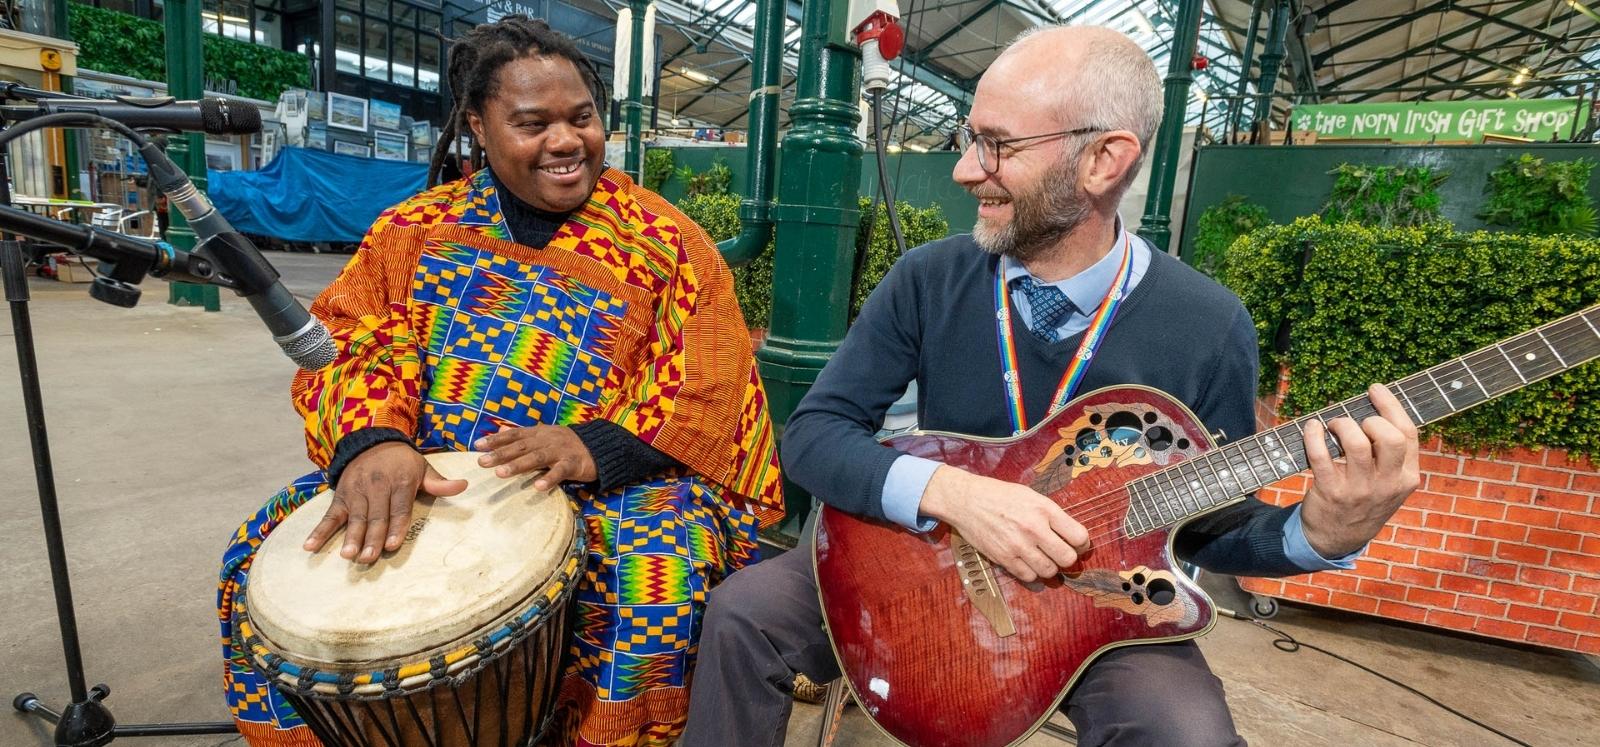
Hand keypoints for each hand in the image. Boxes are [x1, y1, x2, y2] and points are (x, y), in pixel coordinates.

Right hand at [304, 442, 468, 562]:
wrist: (371, 439)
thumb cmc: (402, 461)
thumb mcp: (423, 467)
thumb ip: (439, 482)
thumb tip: (463, 486)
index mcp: (400, 482)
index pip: (399, 508)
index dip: (396, 526)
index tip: (393, 544)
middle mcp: (377, 487)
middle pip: (376, 517)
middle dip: (372, 538)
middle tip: (368, 558)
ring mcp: (356, 492)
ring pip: (354, 518)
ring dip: (349, 537)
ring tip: (348, 556)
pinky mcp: (340, 496)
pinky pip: (329, 515)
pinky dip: (319, 531)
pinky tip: (310, 546)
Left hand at [475, 424, 596, 490]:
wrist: (599, 448)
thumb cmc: (567, 445)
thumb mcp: (545, 436)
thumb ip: (523, 435)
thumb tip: (499, 430)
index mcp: (539, 433)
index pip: (514, 434)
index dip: (496, 439)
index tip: (477, 446)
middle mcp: (547, 440)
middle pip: (521, 446)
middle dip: (501, 454)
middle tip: (482, 462)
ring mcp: (560, 451)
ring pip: (537, 458)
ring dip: (518, 465)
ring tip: (500, 473)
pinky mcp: (573, 464)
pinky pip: (560, 472)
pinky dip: (549, 479)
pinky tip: (538, 487)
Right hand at [918, 465, 1089, 581]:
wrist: (966, 500)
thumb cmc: (1000, 495)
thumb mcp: (1031, 495)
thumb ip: (1052, 514)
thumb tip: (1071, 535)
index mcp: (1044, 509)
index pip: (1079, 536)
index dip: (1082, 544)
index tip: (1077, 544)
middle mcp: (1034, 528)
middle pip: (1067, 558)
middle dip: (1068, 558)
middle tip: (1061, 554)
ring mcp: (1018, 545)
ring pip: (1049, 571)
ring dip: (1050, 567)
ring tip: (1043, 558)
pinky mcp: (1004, 558)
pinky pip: (1029, 577)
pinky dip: (1032, 573)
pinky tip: (1028, 562)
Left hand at [1299, 383, 1421, 557]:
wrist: (1337, 539)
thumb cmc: (1363, 500)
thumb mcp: (1389, 484)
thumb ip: (1390, 455)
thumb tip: (1374, 409)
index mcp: (1407, 477)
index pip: (1408, 434)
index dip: (1391, 406)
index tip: (1375, 389)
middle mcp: (1388, 484)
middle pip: (1391, 438)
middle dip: (1372, 420)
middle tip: (1357, 421)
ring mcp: (1360, 490)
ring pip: (1357, 444)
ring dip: (1343, 425)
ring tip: (1334, 425)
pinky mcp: (1332, 492)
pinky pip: (1321, 456)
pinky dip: (1314, 436)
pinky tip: (1312, 428)